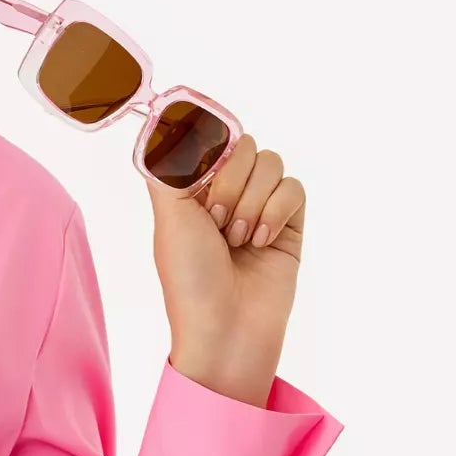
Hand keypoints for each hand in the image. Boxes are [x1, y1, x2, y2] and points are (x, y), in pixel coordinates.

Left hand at [145, 132, 305, 396]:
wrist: (228, 329)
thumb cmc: (190, 280)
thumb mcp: (168, 218)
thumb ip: (168, 168)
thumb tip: (160, 127)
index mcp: (190, 189)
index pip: (210, 137)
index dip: (208, 152)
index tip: (200, 178)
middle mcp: (226, 192)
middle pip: (244, 145)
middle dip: (230, 182)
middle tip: (217, 223)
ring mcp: (259, 206)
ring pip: (271, 163)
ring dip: (252, 201)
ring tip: (237, 239)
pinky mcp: (289, 223)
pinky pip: (295, 188)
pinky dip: (277, 212)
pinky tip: (260, 242)